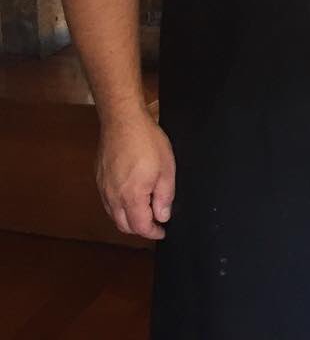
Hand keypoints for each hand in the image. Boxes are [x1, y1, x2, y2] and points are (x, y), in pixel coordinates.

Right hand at [96, 114, 175, 239]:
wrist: (122, 121)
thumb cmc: (147, 141)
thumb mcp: (166, 168)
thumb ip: (165, 196)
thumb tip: (163, 216)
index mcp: (131, 196)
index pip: (140, 226)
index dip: (152, 232)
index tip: (162, 231)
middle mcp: (113, 197)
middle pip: (124, 225)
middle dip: (140, 228)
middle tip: (155, 222)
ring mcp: (103, 188)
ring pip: (114, 215)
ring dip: (128, 219)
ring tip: (145, 211)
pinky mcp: (99, 179)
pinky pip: (108, 202)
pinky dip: (119, 207)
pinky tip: (130, 197)